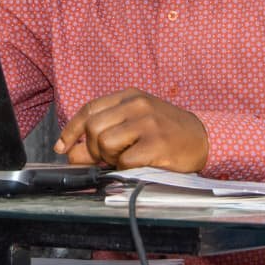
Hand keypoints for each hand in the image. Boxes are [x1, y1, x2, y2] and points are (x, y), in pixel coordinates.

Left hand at [53, 88, 208, 171]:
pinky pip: (125, 161)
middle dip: (94, 149)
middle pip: (93, 128)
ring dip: (110, 158)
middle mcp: (137, 105)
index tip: (61, 147)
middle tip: (107, 158)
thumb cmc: (163, 132)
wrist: (202, 138)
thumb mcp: (133, 125)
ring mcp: (148, 123)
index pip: (89, 109)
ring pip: (106, 143)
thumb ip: (102, 135)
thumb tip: (70, 154)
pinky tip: (140, 164)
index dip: (71, 130)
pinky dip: (126, 168)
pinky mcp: (157, 143)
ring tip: (127, 158)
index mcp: (129, 96)